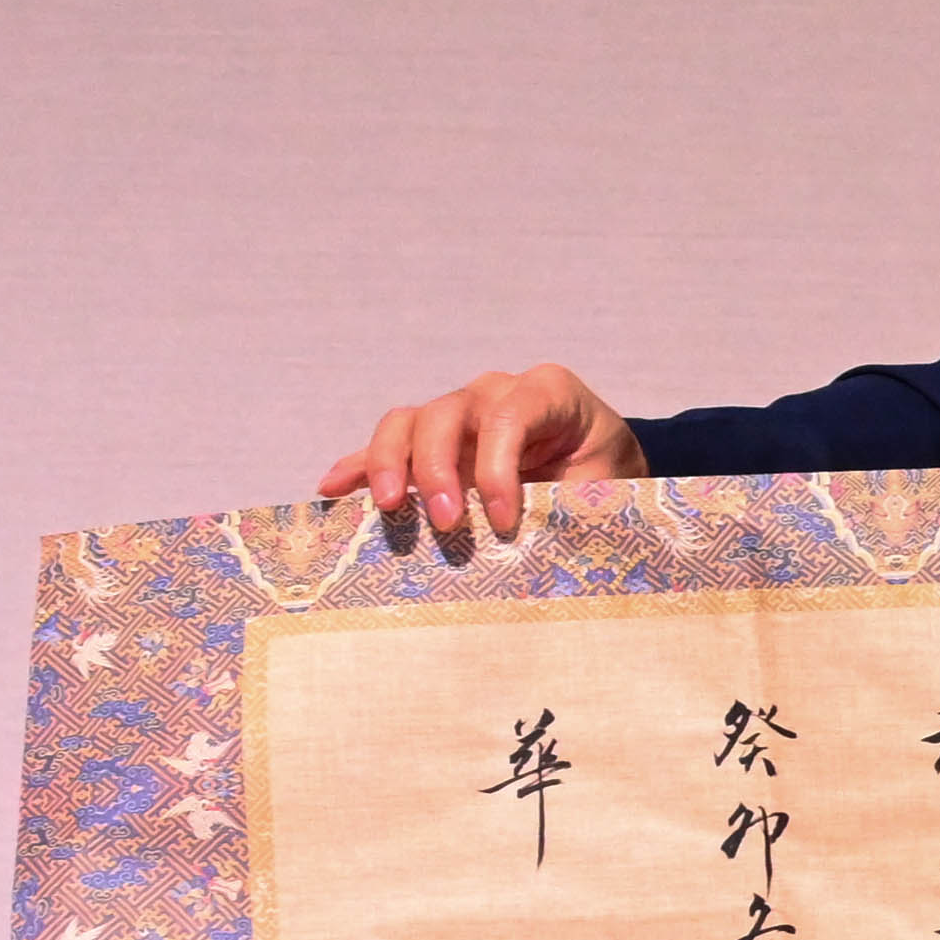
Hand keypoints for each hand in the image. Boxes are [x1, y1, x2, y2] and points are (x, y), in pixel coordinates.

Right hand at [318, 363, 643, 544]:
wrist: (604, 468)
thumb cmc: (607, 476)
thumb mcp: (604, 486)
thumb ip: (572, 503)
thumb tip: (537, 546)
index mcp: (547, 392)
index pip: (511, 416)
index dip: (500, 468)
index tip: (504, 521)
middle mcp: (495, 393)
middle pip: (445, 414)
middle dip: (438, 468)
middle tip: (444, 522)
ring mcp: (458, 415)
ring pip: (408, 423)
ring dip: (389, 463)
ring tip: (386, 508)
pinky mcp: (431, 443)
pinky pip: (387, 446)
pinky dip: (359, 465)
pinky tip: (333, 489)